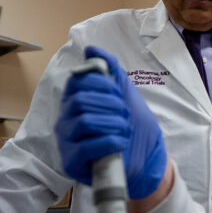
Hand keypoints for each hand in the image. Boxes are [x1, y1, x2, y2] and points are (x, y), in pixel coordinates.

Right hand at [56, 45, 166, 198]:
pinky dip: (110, 141)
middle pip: (80, 100)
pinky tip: (120, 143)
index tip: (118, 94)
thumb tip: (92, 49)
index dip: (101, 84)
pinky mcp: (72, 163)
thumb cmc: (131, 128)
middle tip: (124, 115)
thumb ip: (110, 72)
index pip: (77, 82)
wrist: (145, 161)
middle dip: (110, 105)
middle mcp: (66, 120)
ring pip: (84, 121)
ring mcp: (66, 142)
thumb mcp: (125, 95)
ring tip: (124, 130)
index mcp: (74, 102)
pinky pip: (87, 146)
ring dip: (113, 123)